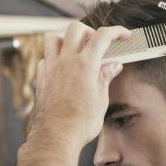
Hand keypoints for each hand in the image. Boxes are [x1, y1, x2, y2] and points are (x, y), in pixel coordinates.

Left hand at [29, 22, 131, 148]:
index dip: (117, 31)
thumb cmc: (80, 122)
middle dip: (91, 31)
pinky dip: (55, 57)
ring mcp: (50, 68)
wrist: (56, 136)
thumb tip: (113, 66)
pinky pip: (45, 57)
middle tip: (100, 44)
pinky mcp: (41, 78)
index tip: (125, 35)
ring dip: (67, 39)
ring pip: (54, 38)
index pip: (103, 36)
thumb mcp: (101, 99)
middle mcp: (66, 61)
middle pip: (76, 29)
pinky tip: (64, 68)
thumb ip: (105, 77)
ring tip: (77, 50)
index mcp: (85, 64)